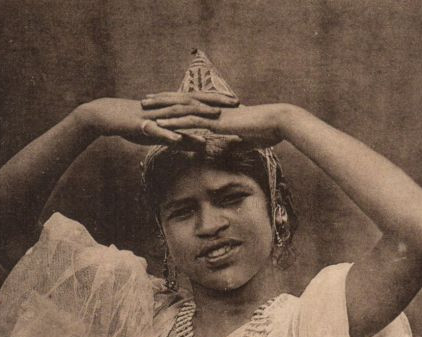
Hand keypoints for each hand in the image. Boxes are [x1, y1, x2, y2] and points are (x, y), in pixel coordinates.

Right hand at [77, 92, 239, 145]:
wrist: (112, 117)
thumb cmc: (139, 125)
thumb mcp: (165, 134)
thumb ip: (185, 140)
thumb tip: (204, 146)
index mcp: (174, 108)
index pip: (200, 102)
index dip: (219, 102)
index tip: (239, 103)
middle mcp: (168, 107)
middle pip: (196, 103)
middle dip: (216, 103)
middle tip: (236, 104)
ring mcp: (157, 115)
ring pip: (179, 114)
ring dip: (196, 114)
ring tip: (214, 116)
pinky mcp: (144, 124)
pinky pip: (158, 130)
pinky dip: (169, 134)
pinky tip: (179, 139)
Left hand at [144, 98, 289, 147]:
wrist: (277, 123)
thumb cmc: (267, 132)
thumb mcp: (247, 141)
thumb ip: (235, 144)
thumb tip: (229, 151)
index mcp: (218, 111)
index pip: (192, 105)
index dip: (176, 104)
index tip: (162, 104)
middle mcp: (213, 109)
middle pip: (182, 102)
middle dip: (162, 101)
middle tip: (145, 101)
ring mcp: (213, 114)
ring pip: (182, 108)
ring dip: (162, 108)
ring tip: (145, 108)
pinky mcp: (216, 122)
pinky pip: (191, 121)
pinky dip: (175, 122)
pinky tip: (161, 123)